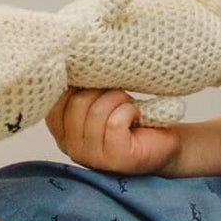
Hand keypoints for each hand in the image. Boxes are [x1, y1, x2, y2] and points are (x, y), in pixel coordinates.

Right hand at [46, 87, 180, 174]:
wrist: (166, 139)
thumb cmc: (131, 117)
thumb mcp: (97, 99)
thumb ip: (78, 89)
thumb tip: (70, 62)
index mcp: (63, 133)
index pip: (54, 103)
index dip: (75, 85)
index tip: (95, 81)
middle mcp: (72, 148)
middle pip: (76, 103)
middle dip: (102, 91)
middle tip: (119, 96)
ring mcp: (92, 157)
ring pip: (96, 111)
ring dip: (118, 100)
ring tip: (128, 107)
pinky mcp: (115, 158)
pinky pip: (115, 123)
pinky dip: (129, 112)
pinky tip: (136, 118)